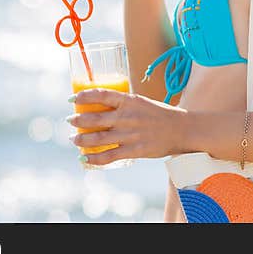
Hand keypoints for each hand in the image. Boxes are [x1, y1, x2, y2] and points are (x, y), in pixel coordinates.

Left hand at [67, 88, 187, 166]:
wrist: (182, 130)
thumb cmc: (160, 115)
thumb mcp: (141, 102)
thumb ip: (123, 104)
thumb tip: (101, 106)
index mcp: (129, 100)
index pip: (101, 95)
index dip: (83, 96)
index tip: (71, 99)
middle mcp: (127, 116)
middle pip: (95, 118)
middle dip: (78, 120)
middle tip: (69, 121)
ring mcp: (130, 134)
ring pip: (98, 138)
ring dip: (82, 139)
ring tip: (73, 139)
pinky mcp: (135, 150)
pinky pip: (109, 156)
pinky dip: (94, 158)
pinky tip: (85, 158)